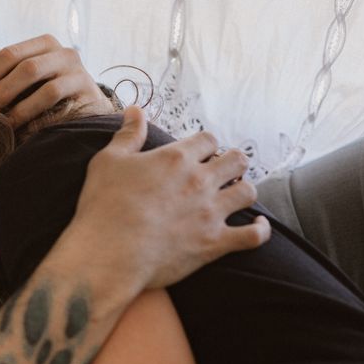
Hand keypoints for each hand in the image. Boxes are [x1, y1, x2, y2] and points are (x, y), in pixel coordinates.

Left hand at [0, 34, 106, 126]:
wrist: (86, 102)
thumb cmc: (46, 84)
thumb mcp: (22, 69)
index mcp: (45, 43)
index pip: (11, 53)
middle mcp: (65, 54)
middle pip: (28, 69)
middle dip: (3, 90)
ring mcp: (81, 75)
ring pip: (48, 91)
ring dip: (21, 109)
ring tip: (5, 123)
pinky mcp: (90, 97)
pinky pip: (63, 111)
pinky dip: (41, 122)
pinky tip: (25, 132)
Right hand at [70, 106, 270, 289]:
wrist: (108, 254)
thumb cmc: (103, 206)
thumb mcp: (107, 161)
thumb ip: (127, 135)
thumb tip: (135, 110)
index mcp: (175, 158)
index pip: (208, 139)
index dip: (205, 145)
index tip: (199, 153)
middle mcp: (199, 181)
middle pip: (236, 160)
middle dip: (232, 162)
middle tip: (222, 171)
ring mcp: (210, 213)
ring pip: (247, 192)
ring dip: (242, 191)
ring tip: (234, 194)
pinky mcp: (215, 243)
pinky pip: (254, 235)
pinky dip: (260, 230)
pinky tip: (258, 226)